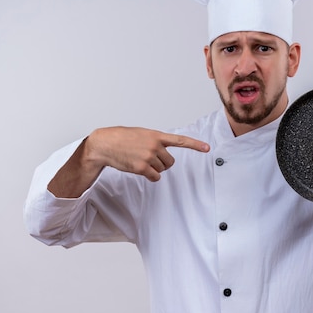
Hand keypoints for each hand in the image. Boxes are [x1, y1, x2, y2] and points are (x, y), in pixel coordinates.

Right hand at [85, 127, 210, 181]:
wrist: (104, 144)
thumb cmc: (121, 138)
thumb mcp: (141, 134)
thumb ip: (155, 141)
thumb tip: (163, 155)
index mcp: (156, 135)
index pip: (180, 140)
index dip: (195, 145)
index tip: (208, 148)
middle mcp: (155, 145)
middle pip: (170, 162)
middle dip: (163, 163)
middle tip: (149, 160)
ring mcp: (149, 157)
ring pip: (162, 170)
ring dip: (154, 169)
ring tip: (139, 161)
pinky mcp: (142, 168)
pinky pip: (155, 177)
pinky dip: (150, 176)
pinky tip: (139, 169)